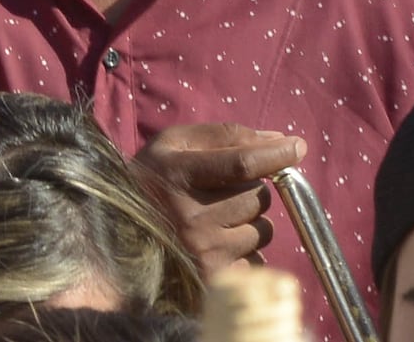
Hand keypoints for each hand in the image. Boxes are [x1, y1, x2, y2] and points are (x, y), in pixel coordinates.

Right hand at [133, 130, 308, 275]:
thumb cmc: (153, 178)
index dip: (276, 154)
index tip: (297, 147)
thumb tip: (277, 139)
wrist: (116, 230)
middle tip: (227, 191)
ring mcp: (200, 250)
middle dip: (254, 190)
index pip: (242, 163)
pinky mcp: (210, 277)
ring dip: (251, 221)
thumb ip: (226, 136)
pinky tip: (219, 243)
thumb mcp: (177, 143)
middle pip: (258, 197)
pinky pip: (255, 260)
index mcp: (180, 174)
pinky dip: (246, 250)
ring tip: (218, 218)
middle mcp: (190, 216)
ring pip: (261, 230)